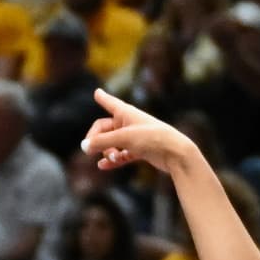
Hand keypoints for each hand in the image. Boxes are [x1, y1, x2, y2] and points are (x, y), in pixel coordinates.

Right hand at [79, 87, 206, 181]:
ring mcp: (135, 138)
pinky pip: (121, 155)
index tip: (97, 92)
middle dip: (97, 140)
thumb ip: (101, 142)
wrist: (176, 154)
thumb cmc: (152, 139)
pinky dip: (113, 160)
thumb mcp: (123, 138)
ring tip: (110, 159)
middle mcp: (129, 123)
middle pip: (104, 129)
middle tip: (90, 151)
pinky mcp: (140, 151)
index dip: (103, 98)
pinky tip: (103, 166)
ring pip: (112, 143)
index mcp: (126, 112)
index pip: (110, 103)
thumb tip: (83, 147)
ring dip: (107, 152)